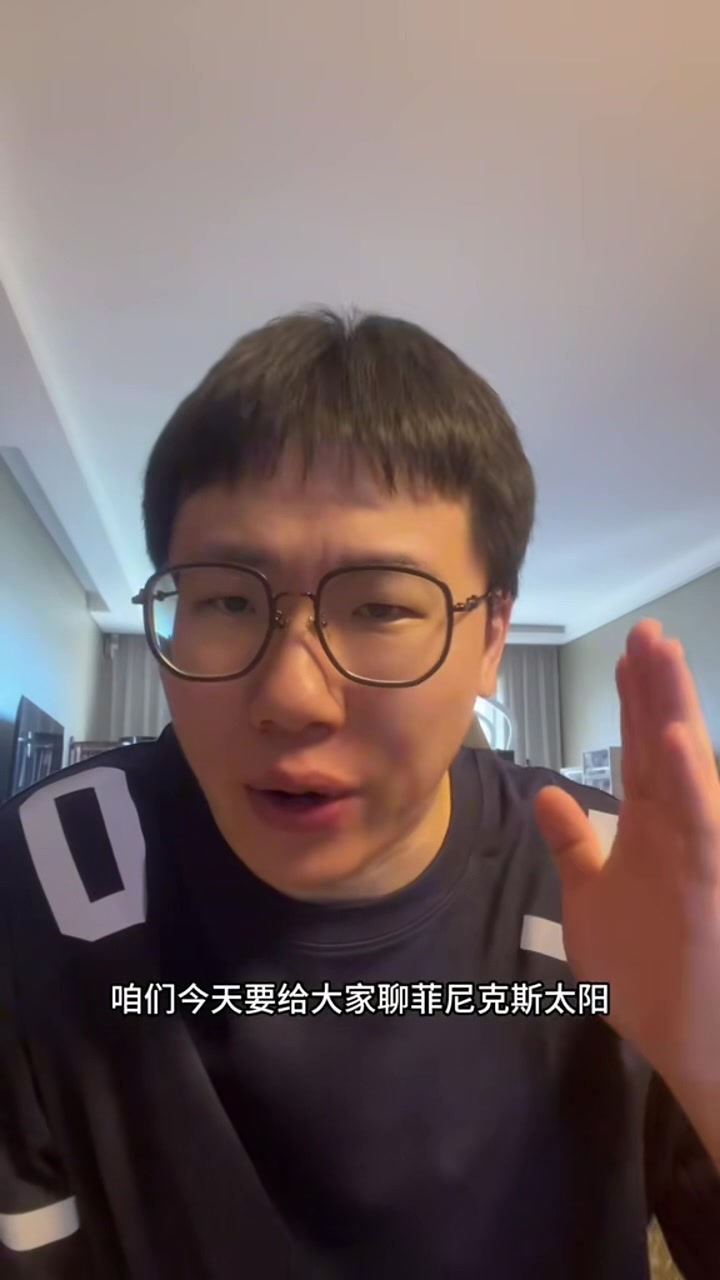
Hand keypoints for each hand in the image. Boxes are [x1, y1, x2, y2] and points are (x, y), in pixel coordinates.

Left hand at [534, 619, 719, 1088]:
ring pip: (687, 769)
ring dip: (674, 711)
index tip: (626, 652)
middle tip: (645, 631)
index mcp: (649, 830)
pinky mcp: (708, 881)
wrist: (687, 1043)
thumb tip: (548, 793)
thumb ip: (574, 845)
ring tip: (662, 654)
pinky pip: (701, 824)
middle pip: (662, 744)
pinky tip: (680, 738)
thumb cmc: (646, 975)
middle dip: (653, 687)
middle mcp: (677, 829)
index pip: (640, 751)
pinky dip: (692, 781)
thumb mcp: (590, 901)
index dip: (632, 701)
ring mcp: (697, 851)